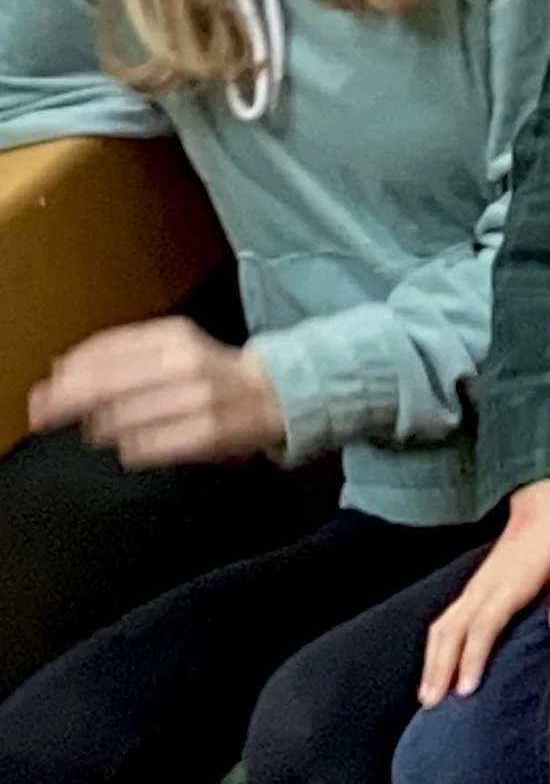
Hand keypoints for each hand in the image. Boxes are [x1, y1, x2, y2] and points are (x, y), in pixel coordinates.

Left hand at [29, 317, 284, 465]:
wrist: (274, 393)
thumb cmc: (210, 373)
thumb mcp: (170, 345)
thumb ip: (119, 352)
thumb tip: (61, 371)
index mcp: (174, 336)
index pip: (107, 349)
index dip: (70, 370)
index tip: (46, 386)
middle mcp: (186, 364)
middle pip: (106, 385)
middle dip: (67, 401)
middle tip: (42, 414)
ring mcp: (197, 400)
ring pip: (119, 420)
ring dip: (100, 427)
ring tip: (103, 429)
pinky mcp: (204, 435)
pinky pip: (143, 447)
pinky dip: (128, 447)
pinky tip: (131, 443)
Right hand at [418, 479, 549, 705]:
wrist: (547, 500)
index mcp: (510, 583)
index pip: (484, 625)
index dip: (472, 657)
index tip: (465, 690)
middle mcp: (485, 587)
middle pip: (453, 630)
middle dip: (440, 667)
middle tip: (432, 704)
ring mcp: (476, 587)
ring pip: (444, 626)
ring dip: (433, 660)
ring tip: (428, 697)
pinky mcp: (475, 588)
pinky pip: (447, 620)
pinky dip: (436, 646)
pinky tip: (436, 668)